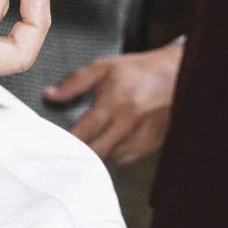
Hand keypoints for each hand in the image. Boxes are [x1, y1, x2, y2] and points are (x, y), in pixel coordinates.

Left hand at [48, 40, 182, 162]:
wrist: (177, 74)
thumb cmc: (140, 71)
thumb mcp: (104, 68)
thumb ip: (74, 83)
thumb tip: (49, 95)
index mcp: (114, 103)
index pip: (83, 133)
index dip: (65, 141)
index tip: (53, 142)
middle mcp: (128, 124)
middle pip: (95, 152)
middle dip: (79, 151)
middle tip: (69, 146)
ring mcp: (141, 137)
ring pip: (109, 159)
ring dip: (97, 152)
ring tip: (91, 141)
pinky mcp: (150, 145)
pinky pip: (125, 159)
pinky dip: (114, 154)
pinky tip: (110, 142)